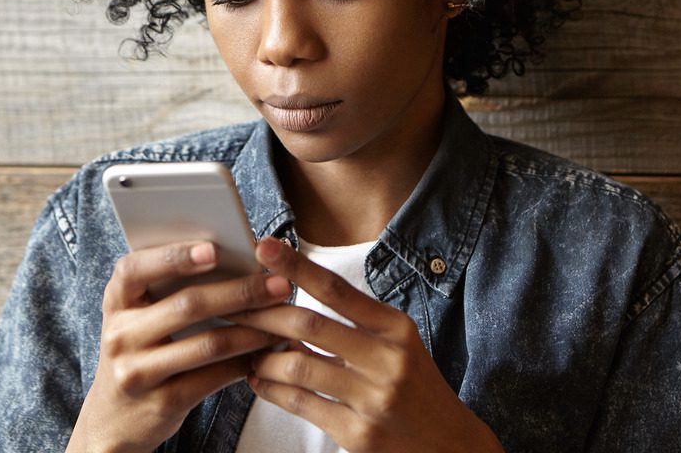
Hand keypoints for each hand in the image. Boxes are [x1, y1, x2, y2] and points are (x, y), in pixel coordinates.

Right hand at [68, 240, 289, 452]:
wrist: (115, 419)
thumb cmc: (140, 350)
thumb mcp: (139, 317)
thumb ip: (168, 289)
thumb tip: (236, 258)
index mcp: (116, 301)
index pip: (134, 269)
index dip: (174, 257)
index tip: (214, 249)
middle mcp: (120, 335)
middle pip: (187, 305)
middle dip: (241, 292)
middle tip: (279, 284)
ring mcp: (138, 372)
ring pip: (209, 343)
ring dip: (254, 329)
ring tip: (283, 318)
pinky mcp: (162, 402)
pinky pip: (215, 376)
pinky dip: (246, 360)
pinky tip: (266, 350)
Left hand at [230, 236, 503, 452]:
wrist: (451, 447)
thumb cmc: (417, 388)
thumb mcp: (401, 345)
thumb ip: (357, 323)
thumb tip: (295, 298)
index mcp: (396, 328)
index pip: (337, 289)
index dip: (297, 266)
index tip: (265, 248)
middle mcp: (387, 359)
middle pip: (308, 325)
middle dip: (261, 314)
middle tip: (229, 305)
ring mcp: (372, 399)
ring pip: (297, 367)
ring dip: (261, 358)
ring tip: (245, 351)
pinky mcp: (359, 434)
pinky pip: (301, 404)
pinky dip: (271, 390)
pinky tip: (259, 381)